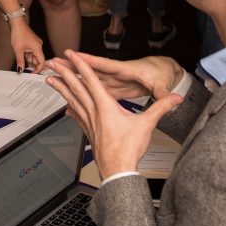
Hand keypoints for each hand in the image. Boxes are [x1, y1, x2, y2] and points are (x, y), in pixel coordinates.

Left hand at [9, 19, 44, 71]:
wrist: (16, 23)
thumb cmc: (18, 34)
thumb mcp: (18, 50)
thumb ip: (20, 61)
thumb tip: (21, 70)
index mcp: (38, 48)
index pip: (42, 62)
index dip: (38, 69)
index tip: (32, 74)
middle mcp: (39, 46)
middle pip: (38, 59)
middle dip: (32, 65)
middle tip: (25, 71)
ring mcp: (35, 44)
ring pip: (34, 56)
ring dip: (29, 61)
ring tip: (22, 64)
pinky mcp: (32, 43)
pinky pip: (32, 52)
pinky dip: (28, 56)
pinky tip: (22, 59)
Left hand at [45, 51, 182, 178]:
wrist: (118, 170)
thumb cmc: (129, 149)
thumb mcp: (147, 124)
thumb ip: (160, 108)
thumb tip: (175, 98)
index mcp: (106, 106)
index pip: (91, 81)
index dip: (80, 66)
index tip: (71, 55)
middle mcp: (94, 112)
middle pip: (76, 88)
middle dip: (64, 73)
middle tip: (51, 63)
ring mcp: (89, 122)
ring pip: (72, 100)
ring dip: (61, 89)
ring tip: (50, 80)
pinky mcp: (89, 132)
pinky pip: (76, 116)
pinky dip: (70, 108)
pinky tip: (65, 108)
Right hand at [46, 53, 182, 99]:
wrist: (164, 71)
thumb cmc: (162, 74)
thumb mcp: (163, 84)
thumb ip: (164, 93)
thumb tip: (172, 98)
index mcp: (126, 70)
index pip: (105, 64)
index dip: (90, 60)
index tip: (75, 55)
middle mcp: (116, 73)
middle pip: (91, 69)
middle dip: (73, 64)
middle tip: (54, 60)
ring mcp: (113, 80)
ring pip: (89, 78)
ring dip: (73, 75)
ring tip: (56, 73)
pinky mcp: (113, 88)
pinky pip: (94, 89)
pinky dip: (82, 91)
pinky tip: (70, 95)